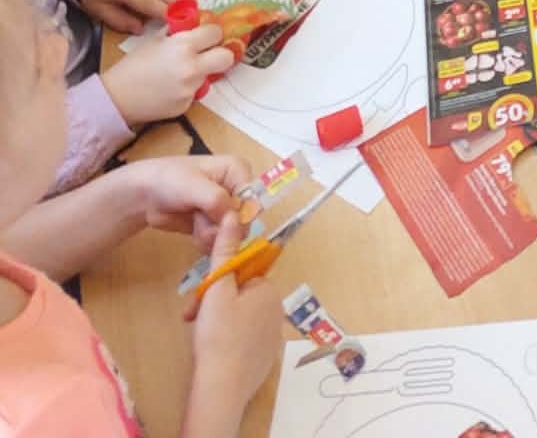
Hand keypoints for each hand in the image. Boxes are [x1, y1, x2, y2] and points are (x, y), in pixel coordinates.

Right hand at [105, 28, 238, 127]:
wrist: (116, 98)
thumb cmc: (134, 65)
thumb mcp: (155, 39)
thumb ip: (178, 31)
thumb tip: (195, 23)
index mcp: (184, 46)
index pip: (216, 33)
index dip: (212, 33)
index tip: (207, 35)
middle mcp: (192, 67)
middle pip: (226, 58)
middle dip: (221, 53)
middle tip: (210, 53)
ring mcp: (191, 89)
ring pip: (209, 76)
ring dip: (200, 72)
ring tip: (178, 73)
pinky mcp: (186, 105)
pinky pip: (195, 92)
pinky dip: (187, 89)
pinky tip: (170, 88)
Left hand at [125, 155, 248, 243]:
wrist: (145, 195)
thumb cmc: (171, 180)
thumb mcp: (195, 187)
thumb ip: (218, 201)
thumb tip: (234, 220)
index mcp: (237, 170)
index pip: (252, 198)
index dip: (239, 214)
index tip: (221, 220)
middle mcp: (236, 189)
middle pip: (243, 219)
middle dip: (222, 227)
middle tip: (202, 222)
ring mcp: (224, 209)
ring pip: (231, 233)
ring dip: (212, 234)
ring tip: (195, 224)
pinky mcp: (213, 225)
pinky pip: (219, 241)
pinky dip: (207, 241)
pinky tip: (194, 232)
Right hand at [184, 213, 282, 417]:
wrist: (222, 389)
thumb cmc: (218, 335)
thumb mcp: (217, 288)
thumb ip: (224, 250)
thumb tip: (234, 214)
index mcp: (268, 289)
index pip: (242, 273)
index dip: (218, 281)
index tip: (200, 295)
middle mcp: (276, 309)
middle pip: (240, 295)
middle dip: (214, 303)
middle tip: (192, 316)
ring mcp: (272, 336)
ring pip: (240, 317)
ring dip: (217, 320)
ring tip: (198, 333)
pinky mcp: (265, 357)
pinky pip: (245, 338)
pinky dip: (228, 339)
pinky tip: (213, 350)